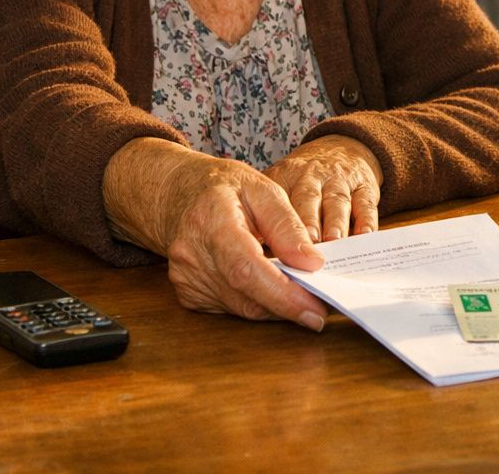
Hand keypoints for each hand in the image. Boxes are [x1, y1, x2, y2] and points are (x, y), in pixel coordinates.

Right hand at [103, 140, 328, 329]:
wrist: (177, 194)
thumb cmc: (224, 188)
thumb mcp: (262, 190)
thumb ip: (288, 225)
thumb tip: (312, 263)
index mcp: (212, 222)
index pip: (246, 270)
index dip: (282, 295)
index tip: (315, 310)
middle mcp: (192, 255)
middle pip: (245, 296)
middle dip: (288, 306)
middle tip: (320, 307)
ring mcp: (186, 278)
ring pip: (241, 308)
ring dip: (275, 306)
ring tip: (303, 294)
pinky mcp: (188, 293)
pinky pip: (231, 307)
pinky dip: (256, 302)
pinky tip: (270, 287)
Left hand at [264, 135, 383, 240]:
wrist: (339, 150)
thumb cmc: (302, 181)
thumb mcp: (279, 184)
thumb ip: (266, 215)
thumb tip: (255, 255)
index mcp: (286, 177)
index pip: (280, 197)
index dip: (279, 220)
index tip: (277, 244)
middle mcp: (313, 176)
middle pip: (309, 198)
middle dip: (308, 221)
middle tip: (308, 242)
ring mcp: (340, 181)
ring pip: (337, 201)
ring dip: (336, 221)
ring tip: (334, 241)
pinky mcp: (364, 186)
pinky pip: (366, 203)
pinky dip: (366, 220)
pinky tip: (364, 235)